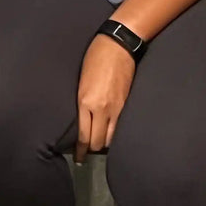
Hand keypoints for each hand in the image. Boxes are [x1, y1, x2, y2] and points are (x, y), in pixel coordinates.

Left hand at [75, 34, 136, 162]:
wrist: (117, 46)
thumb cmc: (93, 59)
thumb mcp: (80, 81)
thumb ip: (82, 102)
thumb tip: (82, 119)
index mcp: (85, 101)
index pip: (84, 135)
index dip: (81, 151)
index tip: (78, 159)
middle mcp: (101, 108)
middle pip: (98, 143)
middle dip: (92, 149)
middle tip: (87, 150)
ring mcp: (117, 108)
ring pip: (111, 138)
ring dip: (104, 143)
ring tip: (98, 142)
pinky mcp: (127, 105)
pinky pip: (120, 127)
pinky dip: (113, 134)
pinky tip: (109, 132)